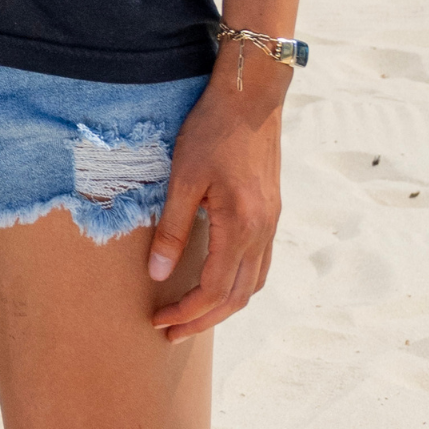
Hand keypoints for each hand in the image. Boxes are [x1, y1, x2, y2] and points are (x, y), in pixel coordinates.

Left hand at [147, 48, 286, 339]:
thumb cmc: (211, 130)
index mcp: (241, 227)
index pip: (215, 290)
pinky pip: (258, 264)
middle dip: (202, 319)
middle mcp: (262, 232)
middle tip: (170, 332)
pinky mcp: (270, 212)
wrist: (251, 96)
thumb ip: (173, 229)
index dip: (187, 312)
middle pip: (237, 297)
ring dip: (223, 306)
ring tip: (191, 315)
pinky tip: (218, 281)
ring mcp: (271, 223)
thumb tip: (157, 275)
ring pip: (252, 284)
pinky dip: (238, 284)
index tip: (160, 322)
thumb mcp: (183, 177)